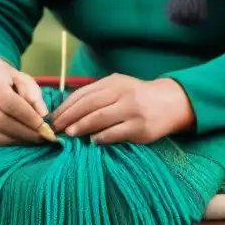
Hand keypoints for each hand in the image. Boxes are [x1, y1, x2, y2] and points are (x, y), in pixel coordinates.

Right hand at [0, 56, 54, 145]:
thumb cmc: (9, 81)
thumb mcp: (24, 81)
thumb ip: (34, 96)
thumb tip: (44, 116)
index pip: (10, 104)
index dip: (29, 117)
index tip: (46, 126)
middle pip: (0, 121)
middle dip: (25, 132)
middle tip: (45, 136)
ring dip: (18, 140)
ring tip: (37, 139)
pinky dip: (9, 144)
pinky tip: (23, 141)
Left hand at [49, 74, 194, 144]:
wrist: (170, 103)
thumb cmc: (138, 96)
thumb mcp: (118, 87)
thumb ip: (97, 95)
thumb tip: (68, 111)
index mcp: (114, 83)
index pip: (84, 94)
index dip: (66, 106)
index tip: (54, 118)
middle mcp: (122, 94)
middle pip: (89, 105)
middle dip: (69, 117)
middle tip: (56, 128)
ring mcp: (132, 111)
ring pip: (100, 118)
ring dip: (81, 127)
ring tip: (69, 134)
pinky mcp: (140, 128)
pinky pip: (115, 133)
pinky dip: (101, 137)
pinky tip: (92, 141)